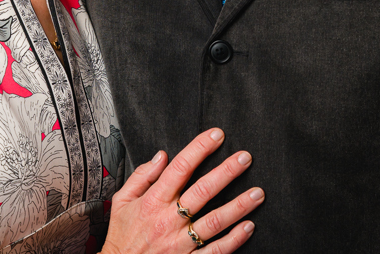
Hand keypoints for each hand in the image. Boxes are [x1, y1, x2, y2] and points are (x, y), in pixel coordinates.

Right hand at [101, 128, 261, 253]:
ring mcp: (179, 243)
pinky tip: (249, 227)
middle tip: (245, 158)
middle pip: (202, 191)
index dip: (199, 149)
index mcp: (152, 202)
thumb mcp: (121, 201)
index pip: (179, 168)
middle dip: (226, 172)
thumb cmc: (122, 236)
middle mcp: (168, 220)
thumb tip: (162, 156)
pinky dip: (233, 240)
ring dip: (238, 206)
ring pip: (214, 222)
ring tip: (258, 193)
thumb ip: (141, 176)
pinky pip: (214, 251)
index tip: (217, 136)